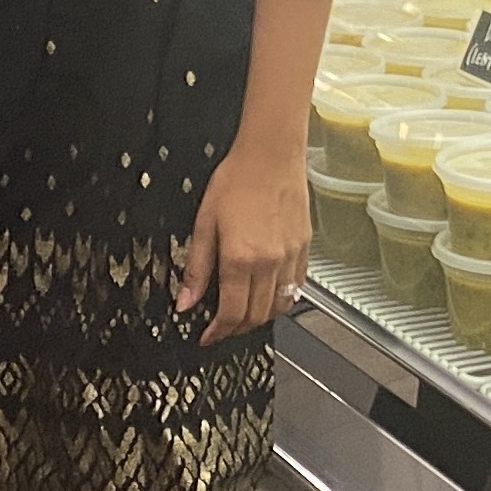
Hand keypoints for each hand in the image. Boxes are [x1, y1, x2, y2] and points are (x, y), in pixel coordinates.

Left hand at [179, 142, 309, 344]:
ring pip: (279, 306)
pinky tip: (269, 293)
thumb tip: (185, 302)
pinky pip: (296, 287)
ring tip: (244, 313)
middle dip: (236, 328)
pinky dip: (282, 299)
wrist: (271, 154)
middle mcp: (269, 263)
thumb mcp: (204, 222)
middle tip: (222, 327)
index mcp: (240, 258)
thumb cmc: (237, 179)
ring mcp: (290, 257)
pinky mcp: (304, 248)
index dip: (217, 332)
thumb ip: (196, 268)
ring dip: (260, 317)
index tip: (208, 336)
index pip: (231, 313)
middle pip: (256, 316)